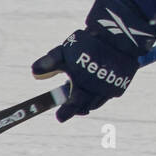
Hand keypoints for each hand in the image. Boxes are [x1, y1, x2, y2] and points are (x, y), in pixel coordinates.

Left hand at [32, 0, 155, 120]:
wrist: (119, 36)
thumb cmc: (88, 43)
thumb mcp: (65, 51)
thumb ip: (49, 62)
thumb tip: (34, 72)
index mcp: (82, 86)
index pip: (72, 106)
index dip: (65, 113)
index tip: (59, 118)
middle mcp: (97, 92)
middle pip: (85, 107)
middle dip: (77, 108)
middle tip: (70, 104)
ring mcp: (110, 89)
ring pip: (97, 102)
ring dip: (88, 101)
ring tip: (81, 93)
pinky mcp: (121, 85)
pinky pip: (108, 94)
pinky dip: (101, 93)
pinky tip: (96, 85)